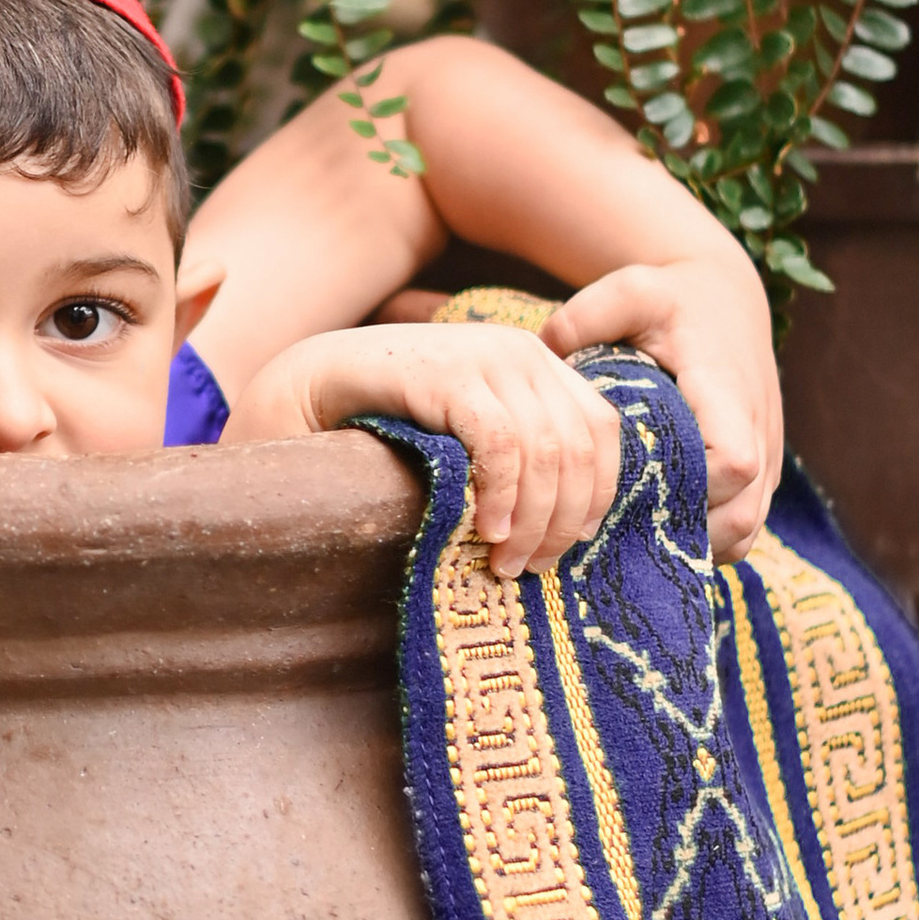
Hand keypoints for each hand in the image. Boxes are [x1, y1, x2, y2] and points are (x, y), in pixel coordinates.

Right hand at [221, 322, 623, 579]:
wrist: (316, 382)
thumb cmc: (395, 419)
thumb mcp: (472, 430)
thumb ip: (520, 453)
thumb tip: (568, 525)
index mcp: (538, 361)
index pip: (601, 429)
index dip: (599, 492)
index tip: (573, 544)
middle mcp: (522, 350)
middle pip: (578, 446)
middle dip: (563, 519)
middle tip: (533, 568)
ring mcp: (487, 356)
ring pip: (546, 451)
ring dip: (532, 520)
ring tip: (505, 562)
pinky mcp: (450, 375)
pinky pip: (499, 445)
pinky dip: (502, 495)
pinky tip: (485, 529)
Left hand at [541, 253, 781, 561]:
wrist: (724, 296)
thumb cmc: (670, 296)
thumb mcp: (628, 290)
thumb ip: (582, 318)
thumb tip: (539, 358)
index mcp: (728, 394)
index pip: (732, 463)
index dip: (689, 490)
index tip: (633, 488)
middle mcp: (759, 432)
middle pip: (741, 516)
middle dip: (680, 534)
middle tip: (615, 534)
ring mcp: (767, 456)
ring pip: (745, 530)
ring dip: (694, 543)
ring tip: (631, 538)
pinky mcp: (763, 470)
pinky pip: (745, 525)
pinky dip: (706, 536)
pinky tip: (655, 527)